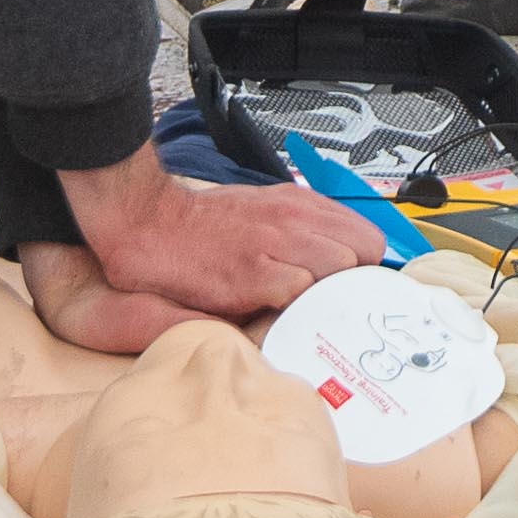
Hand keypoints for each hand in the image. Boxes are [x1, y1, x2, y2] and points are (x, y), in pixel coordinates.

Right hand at [27, 151, 379, 348]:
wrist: (151, 225)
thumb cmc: (204, 227)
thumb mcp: (263, 211)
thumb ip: (300, 231)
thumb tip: (337, 258)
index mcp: (299, 205)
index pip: (367, 236)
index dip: (364, 266)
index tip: (355, 286)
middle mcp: (294, 220)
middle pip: (363, 254)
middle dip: (353, 281)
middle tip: (332, 301)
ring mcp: (275, 246)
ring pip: (338, 269)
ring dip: (327, 293)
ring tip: (304, 308)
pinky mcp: (253, 275)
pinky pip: (299, 292)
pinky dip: (293, 308)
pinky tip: (275, 312)